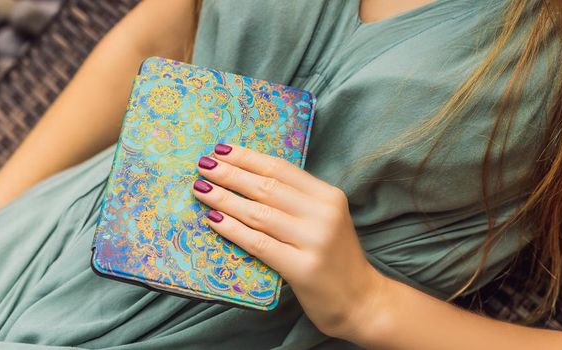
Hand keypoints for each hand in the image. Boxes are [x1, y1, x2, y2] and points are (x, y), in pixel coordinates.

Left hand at [191, 144, 388, 338]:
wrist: (360, 300)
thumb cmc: (333, 257)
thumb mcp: (323, 219)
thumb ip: (294, 199)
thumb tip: (246, 176)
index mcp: (329, 196)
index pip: (281, 169)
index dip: (247, 158)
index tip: (220, 149)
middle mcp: (323, 214)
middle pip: (266, 187)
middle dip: (229, 174)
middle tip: (203, 164)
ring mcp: (314, 241)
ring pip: (257, 213)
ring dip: (223, 198)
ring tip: (200, 189)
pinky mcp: (301, 267)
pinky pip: (257, 243)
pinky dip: (231, 229)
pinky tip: (213, 219)